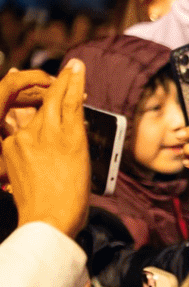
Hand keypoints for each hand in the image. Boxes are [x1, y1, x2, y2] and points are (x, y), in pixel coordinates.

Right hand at [1, 58, 88, 237]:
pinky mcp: (66, 136)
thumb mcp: (23, 182)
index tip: (30, 91)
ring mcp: (44, 134)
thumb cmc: (41, 210)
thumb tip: (35, 154)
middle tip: (64, 71)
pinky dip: (75, 85)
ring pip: (56, 100)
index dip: (30, 105)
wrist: (48, 220)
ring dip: (67, 81)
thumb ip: (26, 163)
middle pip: (39, 106)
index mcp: (11, 148)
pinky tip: (78, 71)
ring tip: (75, 66)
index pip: (23, 119)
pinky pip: (70, 104)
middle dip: (52, 88)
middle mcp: (23, 137)